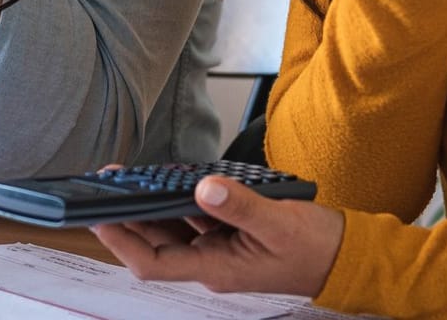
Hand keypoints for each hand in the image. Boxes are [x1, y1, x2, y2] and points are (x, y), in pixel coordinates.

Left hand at [90, 175, 344, 296]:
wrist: (347, 257)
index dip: (122, 241)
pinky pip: (196, 219)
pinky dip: (180, 201)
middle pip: (156, 243)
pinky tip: (171, 181)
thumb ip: (241, 207)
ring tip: (128, 178)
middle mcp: (212, 262)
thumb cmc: (317, 248)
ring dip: (149, 206)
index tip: (99, 217)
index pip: (154, 263)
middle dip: (127, 216)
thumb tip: (203, 188)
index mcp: (218, 268)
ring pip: (173, 229)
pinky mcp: (232, 235)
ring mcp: (221, 249)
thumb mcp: (279, 224)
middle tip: (106, 183)